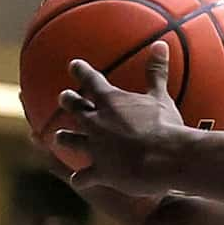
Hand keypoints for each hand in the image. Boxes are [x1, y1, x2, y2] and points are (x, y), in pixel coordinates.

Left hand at [53, 47, 187, 193]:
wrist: (165, 159)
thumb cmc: (165, 126)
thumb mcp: (161, 97)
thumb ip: (157, 72)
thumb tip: (160, 45)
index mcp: (110, 102)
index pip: (91, 81)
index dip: (81, 71)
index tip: (74, 65)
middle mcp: (95, 123)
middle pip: (74, 108)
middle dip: (67, 101)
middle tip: (63, 97)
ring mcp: (94, 148)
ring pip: (70, 141)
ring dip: (64, 138)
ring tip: (58, 137)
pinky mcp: (99, 171)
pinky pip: (84, 176)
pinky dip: (81, 178)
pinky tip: (77, 180)